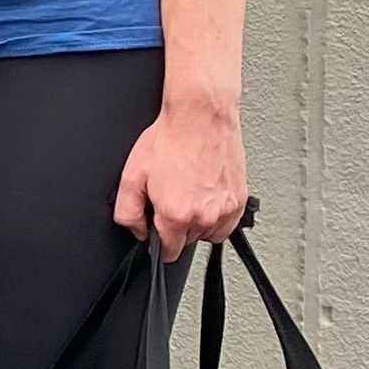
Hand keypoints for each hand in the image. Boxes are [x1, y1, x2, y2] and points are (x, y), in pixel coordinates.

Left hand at [115, 95, 248, 259]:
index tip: (156, 232)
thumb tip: (137, 231)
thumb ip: (128, 212)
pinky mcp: (240, 200)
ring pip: (208, 234)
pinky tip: (205, 196)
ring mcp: (225, 209)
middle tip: (169, 198)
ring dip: (197, 222)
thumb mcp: (131, 175)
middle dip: (175, 226)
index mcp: (176, 214)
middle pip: (186, 241)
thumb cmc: (169, 139)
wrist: (200, 116)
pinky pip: (227, 224)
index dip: (158, 243)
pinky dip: (217, 216)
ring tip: (188, 194)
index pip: (168, 252)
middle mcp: (204, 216)